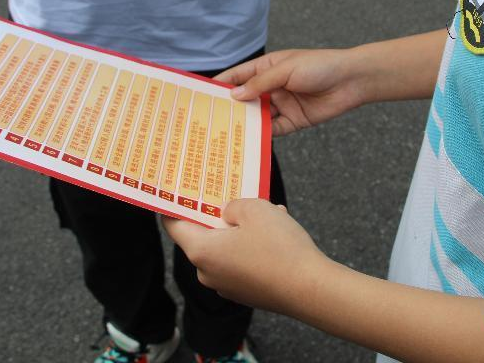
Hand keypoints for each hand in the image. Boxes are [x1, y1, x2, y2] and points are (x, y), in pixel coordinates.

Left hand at [163, 199, 330, 312]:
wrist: (310, 290)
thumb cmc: (279, 248)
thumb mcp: (254, 209)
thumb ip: (233, 206)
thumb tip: (228, 214)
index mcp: (201, 251)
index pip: (173, 225)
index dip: (175, 205)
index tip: (178, 190)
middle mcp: (207, 272)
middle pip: (203, 236)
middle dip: (219, 215)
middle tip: (234, 196)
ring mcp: (227, 286)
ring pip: (226, 248)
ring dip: (241, 229)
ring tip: (268, 212)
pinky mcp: (246, 293)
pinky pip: (241, 262)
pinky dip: (252, 247)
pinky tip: (276, 233)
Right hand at [215, 48, 366, 135]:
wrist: (352, 80)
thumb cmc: (319, 66)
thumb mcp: (285, 70)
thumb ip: (260, 84)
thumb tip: (234, 96)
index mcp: (267, 68)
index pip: (238, 76)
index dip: (220, 85)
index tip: (201, 95)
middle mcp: (271, 87)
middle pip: (245, 99)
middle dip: (229, 109)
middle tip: (208, 120)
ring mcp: (282, 105)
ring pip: (257, 117)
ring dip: (244, 124)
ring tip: (224, 135)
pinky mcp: (293, 121)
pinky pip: (273, 130)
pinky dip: (261, 136)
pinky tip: (248, 142)